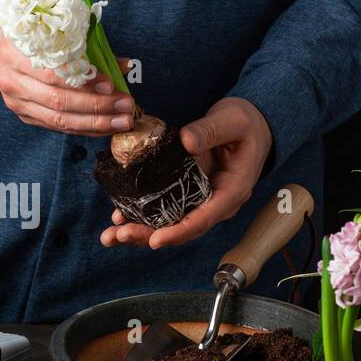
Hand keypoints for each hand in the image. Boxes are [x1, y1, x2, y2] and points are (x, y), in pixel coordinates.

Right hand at [0, 24, 135, 135]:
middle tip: (125, 106)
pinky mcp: (24, 115)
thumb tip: (124, 65)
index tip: (111, 85)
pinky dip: (83, 129)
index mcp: (16, 53)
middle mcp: (13, 81)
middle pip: (58, 101)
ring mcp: (17, 102)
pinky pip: (56, 127)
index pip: (54, 73)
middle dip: (96, 107)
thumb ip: (88, 47)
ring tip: (121, 122)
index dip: (84, 82)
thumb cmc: (30, 34)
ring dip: (94, 123)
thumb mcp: (53, 31)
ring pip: (58, 120)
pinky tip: (104, 128)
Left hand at [100, 97, 272, 248]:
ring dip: (139, 230)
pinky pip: (163, 209)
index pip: (204, 218)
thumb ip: (210, 130)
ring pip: (169, 224)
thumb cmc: (245, 123)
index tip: (155, 240)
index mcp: (232, 191)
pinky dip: (140, 214)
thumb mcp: (233, 121)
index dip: (179, 232)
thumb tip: (185, 142)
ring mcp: (199, 200)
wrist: (250, 125)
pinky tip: (117, 216)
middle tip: (117, 235)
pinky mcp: (186, 192)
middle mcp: (215, 203)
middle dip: (148, 235)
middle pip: (181, 228)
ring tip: (110, 235)